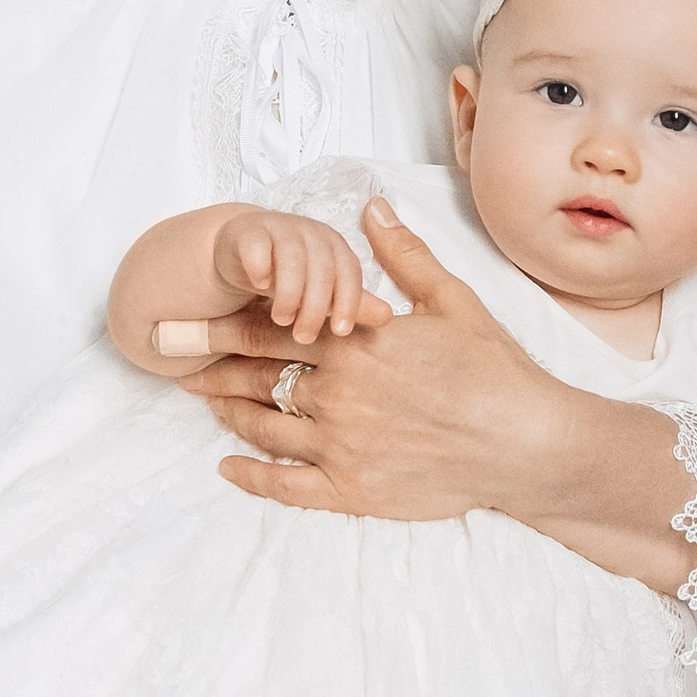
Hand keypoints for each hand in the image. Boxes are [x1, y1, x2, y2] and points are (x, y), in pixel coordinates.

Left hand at [190, 198, 567, 521]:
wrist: (524, 442)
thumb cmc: (492, 369)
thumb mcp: (450, 300)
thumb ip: (402, 256)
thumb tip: (371, 208)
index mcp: (353, 342)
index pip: (270, 327)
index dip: (221, 323)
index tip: (185, 319)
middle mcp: (335, 392)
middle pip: (254, 375)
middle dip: (209, 365)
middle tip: (172, 360)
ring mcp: (339, 444)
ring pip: (262, 427)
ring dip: (227, 412)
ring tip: (204, 401)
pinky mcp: (351, 489)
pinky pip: (285, 485)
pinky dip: (251, 477)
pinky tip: (228, 467)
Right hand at [211, 209, 386, 347]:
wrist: (238, 252)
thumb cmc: (285, 276)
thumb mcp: (318, 292)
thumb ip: (350, 303)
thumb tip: (387, 317)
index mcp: (333, 246)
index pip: (349, 272)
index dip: (348, 301)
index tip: (341, 331)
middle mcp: (310, 233)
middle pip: (322, 266)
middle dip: (315, 306)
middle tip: (304, 337)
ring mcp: (278, 228)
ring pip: (292, 256)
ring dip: (288, 292)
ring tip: (281, 319)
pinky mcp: (246, 231)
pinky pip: (256, 244)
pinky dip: (260, 266)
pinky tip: (259, 287)